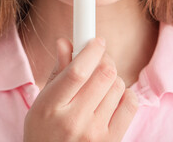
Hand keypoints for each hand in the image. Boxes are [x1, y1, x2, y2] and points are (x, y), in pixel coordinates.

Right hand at [23, 38, 138, 141]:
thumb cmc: (43, 131)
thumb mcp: (42, 101)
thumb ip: (57, 71)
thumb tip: (65, 42)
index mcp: (50, 107)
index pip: (77, 72)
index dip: (90, 50)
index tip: (95, 40)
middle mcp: (74, 121)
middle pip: (103, 75)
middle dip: (103, 58)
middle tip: (98, 57)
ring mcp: (95, 133)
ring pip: (117, 86)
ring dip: (111, 76)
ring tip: (100, 83)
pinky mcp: (111, 140)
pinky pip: (131, 104)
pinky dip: (124, 92)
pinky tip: (111, 96)